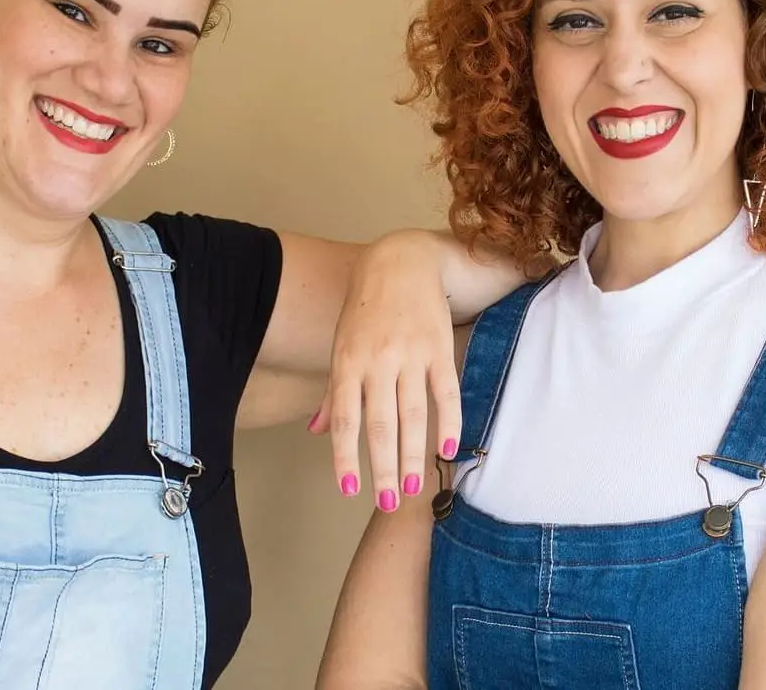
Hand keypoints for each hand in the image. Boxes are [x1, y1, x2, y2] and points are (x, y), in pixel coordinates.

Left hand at [308, 232, 461, 511]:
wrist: (401, 261)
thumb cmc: (366, 309)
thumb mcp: (342, 345)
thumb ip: (334, 392)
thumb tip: (316, 432)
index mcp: (348, 361)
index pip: (346, 418)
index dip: (346, 456)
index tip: (349, 489)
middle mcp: (378, 360)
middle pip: (380, 423)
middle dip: (384, 467)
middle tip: (388, 502)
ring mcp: (411, 354)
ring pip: (413, 414)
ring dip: (413, 454)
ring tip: (415, 488)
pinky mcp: (440, 348)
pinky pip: (446, 392)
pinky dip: (449, 422)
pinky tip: (447, 450)